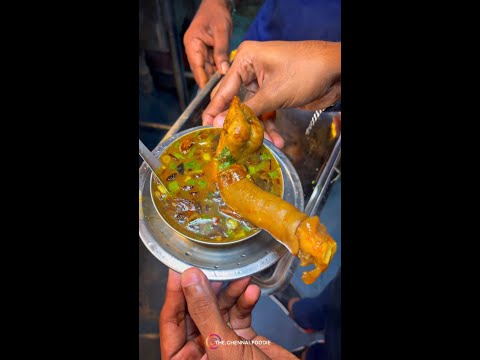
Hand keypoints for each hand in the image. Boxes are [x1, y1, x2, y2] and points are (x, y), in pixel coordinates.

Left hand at [160, 267, 296, 359]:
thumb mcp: (222, 346)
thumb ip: (204, 311)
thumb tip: (190, 280)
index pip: (172, 320)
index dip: (175, 293)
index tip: (180, 268)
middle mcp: (201, 351)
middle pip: (195, 311)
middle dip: (206, 289)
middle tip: (212, 267)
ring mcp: (221, 344)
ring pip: (218, 308)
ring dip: (230, 292)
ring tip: (239, 278)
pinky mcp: (242, 339)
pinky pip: (238, 313)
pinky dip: (245, 301)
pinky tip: (252, 292)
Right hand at [184, 0, 232, 87]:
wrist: (217, 4)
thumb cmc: (217, 14)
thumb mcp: (221, 32)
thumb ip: (221, 52)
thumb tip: (223, 71)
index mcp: (192, 44)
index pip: (197, 67)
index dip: (203, 81)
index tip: (209, 94)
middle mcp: (193, 49)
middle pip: (201, 70)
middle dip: (211, 82)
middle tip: (221, 94)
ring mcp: (200, 51)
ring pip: (207, 69)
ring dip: (216, 77)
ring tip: (225, 89)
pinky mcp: (207, 51)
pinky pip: (212, 64)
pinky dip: (219, 70)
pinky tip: (227, 77)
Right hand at [202, 40, 340, 147]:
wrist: (336, 70)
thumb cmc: (306, 70)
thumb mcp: (273, 93)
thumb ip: (246, 110)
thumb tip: (220, 123)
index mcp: (245, 60)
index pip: (224, 89)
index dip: (215, 110)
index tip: (206, 127)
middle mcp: (251, 70)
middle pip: (237, 102)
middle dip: (239, 123)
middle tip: (231, 141)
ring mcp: (263, 82)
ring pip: (252, 111)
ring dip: (258, 129)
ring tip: (262, 144)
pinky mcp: (274, 93)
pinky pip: (265, 112)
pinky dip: (270, 126)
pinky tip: (277, 140)